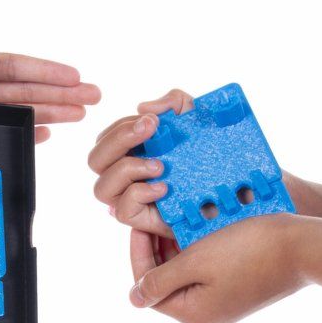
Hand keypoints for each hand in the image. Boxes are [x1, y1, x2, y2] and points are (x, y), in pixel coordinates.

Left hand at [0, 44, 101, 171]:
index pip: (9, 66)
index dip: (44, 71)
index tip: (75, 76)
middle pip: (21, 88)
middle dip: (59, 92)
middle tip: (96, 97)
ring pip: (16, 109)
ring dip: (49, 111)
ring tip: (81, 115)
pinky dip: (23, 130)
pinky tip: (45, 134)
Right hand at [85, 87, 195, 240]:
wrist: (226, 192)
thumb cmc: (204, 155)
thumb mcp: (193, 121)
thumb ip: (173, 103)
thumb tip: (143, 107)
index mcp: (127, 152)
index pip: (106, 138)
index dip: (123, 126)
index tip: (153, 120)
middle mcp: (121, 176)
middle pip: (95, 159)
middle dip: (120, 140)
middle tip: (151, 130)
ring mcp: (127, 199)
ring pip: (101, 187)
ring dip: (127, 170)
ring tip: (159, 166)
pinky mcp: (139, 219)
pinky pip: (122, 210)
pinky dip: (139, 194)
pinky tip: (163, 186)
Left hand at [127, 211, 308, 322]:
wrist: (304, 246)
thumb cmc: (249, 249)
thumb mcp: (196, 261)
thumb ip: (161, 279)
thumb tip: (134, 298)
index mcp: (194, 314)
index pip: (148, 287)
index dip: (139, 253)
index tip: (140, 223)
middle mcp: (208, 315)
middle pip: (167, 281)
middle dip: (159, 249)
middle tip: (158, 216)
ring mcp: (226, 304)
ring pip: (188, 274)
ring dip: (179, 247)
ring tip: (179, 218)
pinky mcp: (241, 290)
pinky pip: (208, 271)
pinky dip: (200, 250)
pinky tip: (202, 226)